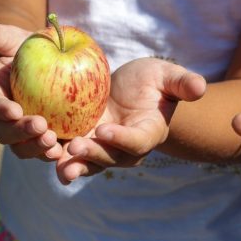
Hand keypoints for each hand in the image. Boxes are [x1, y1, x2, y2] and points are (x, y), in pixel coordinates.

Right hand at [0, 12, 61, 160]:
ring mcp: (23, 134)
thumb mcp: (13, 39)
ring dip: (37, 148)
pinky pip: (46, 152)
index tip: (14, 110)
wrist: (49, 67)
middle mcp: (4, 120)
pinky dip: (54, 157)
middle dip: (20, 134)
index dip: (0, 109)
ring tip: (54, 144)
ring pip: (24, 148)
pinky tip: (68, 154)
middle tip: (41, 127)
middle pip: (5, 133)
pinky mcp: (44, 140)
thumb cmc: (28, 50)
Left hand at [56, 57, 205, 183]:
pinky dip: (57, 154)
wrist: (131, 90)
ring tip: (56, 163)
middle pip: (110, 158)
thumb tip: (200, 87)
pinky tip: (41, 150)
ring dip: (73, 164)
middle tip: (75, 147)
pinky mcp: (84, 142)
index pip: (137, 141)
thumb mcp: (167, 76)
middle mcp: (126, 148)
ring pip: (89, 162)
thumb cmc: (153, 82)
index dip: (123, 139)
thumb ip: (182, 83)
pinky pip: (71, 153)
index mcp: (149, 132)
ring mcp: (103, 148)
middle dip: (93, 155)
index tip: (106, 130)